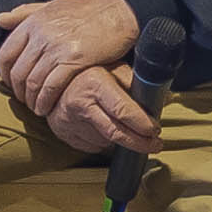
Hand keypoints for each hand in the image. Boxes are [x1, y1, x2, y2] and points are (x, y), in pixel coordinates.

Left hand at [0, 0, 140, 110]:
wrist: (119, 11)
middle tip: (25, 101)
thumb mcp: (53, 5)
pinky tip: (47, 108)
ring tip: (36, 107)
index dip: (5, 74)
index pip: (6, 53)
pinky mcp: (74, 59)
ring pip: (33, 82)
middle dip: (19, 92)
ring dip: (32, 100)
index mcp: (34, 21)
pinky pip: (51, 86)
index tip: (12, 84)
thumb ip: (26, 13)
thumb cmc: (88, 10)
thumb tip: (0, 19)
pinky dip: (45, 101)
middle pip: (18, 72)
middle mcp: (41, 33)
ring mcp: (56, 47)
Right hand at [35, 63, 155, 157]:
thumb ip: (134, 82)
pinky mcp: (63, 133)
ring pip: (105, 141)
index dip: (142, 125)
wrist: (52, 77)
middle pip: (115, 133)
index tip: (155, 130)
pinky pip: (91, 145)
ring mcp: (69, 121)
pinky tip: (101, 125)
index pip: (123, 111)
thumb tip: (160, 97)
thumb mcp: (113, 66)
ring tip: (119, 123)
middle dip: (139, 142)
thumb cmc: (86, 70)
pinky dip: (101, 139)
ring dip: (118, 138)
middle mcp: (79, 103)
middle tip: (154, 144)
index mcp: (94, 83)